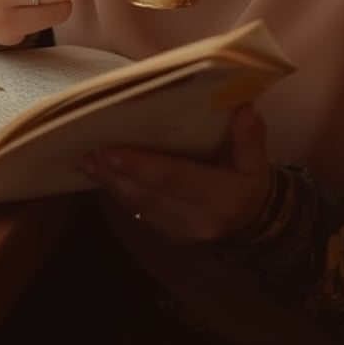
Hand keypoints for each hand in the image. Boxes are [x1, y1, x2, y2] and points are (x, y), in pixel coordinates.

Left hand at [78, 103, 272, 243]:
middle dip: (115, 173)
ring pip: (138, 205)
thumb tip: (245, 109)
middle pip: (148, 193)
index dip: (141, 164)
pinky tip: (103, 177)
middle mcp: (195, 218)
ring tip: (86, 162)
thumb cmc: (251, 183)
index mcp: (219, 197)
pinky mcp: (169, 234)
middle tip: (87, 152)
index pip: (174, 177)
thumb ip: (250, 138)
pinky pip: (139, 213)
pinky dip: (119, 193)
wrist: (254, 223)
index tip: (111, 149)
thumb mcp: (258, 161)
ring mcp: (180, 231)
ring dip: (110, 183)